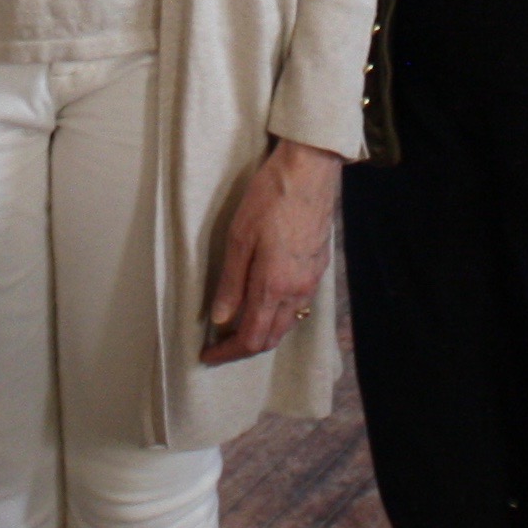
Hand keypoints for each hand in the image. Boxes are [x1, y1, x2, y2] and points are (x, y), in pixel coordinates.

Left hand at [201, 138, 341, 364]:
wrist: (310, 171)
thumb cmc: (269, 198)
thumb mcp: (239, 238)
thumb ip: (231, 283)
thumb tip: (220, 319)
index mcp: (274, 286)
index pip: (251, 338)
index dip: (227, 354)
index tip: (208, 356)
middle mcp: (297, 290)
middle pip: (271, 338)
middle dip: (244, 348)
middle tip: (220, 346)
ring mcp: (312, 279)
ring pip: (288, 324)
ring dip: (263, 333)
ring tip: (238, 327)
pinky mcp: (319, 266)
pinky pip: (299, 305)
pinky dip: (279, 316)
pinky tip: (265, 303)